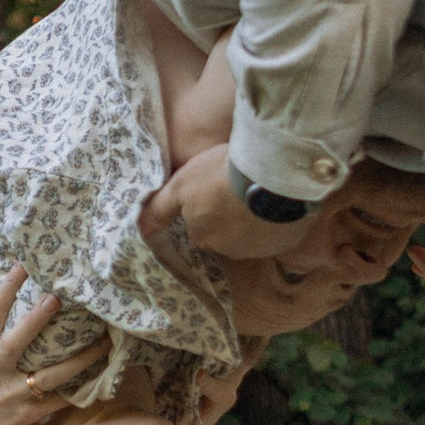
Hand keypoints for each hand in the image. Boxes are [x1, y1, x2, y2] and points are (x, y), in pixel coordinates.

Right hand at [0, 264, 104, 424]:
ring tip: (105, 341)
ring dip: (82, 358)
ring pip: (53, 373)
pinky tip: (101, 379)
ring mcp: (13, 392)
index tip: (23, 264)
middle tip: (59, 296)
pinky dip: (80, 390)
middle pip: (21, 339)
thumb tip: (13, 311)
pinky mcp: (27, 413)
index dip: (8, 286)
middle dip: (39, 318)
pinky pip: (60, 399)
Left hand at [141, 142, 305, 261]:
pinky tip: (278, 199)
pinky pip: (277, 233)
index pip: (200, 228)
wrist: (271, 173)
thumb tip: (139, 230)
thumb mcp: (181, 186)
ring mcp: (259, 249)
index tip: (215, 189)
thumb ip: (160, 209)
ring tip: (259, 190)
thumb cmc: (220, 176)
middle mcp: (230, 250)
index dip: (206, 208)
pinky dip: (276, 220)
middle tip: (236, 187)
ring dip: (253, 219)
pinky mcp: (284, 242)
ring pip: (251, 235)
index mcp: (203, 237)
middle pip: (225, 235)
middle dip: (229, 216)